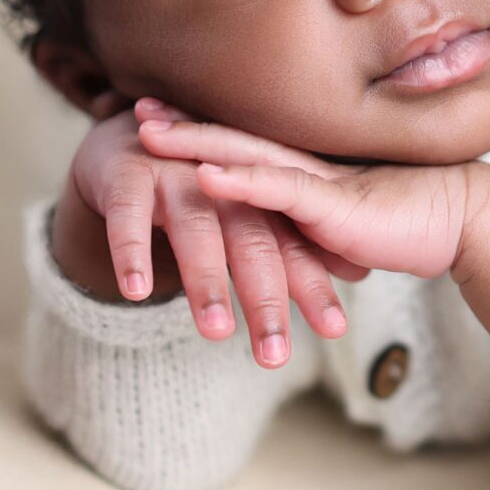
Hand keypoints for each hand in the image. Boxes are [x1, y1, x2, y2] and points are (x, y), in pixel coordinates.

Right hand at [62, 103, 367, 364]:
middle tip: (275, 355)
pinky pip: (128, 215)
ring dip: (208, 281)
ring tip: (217, 331)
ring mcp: (175, 177)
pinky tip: (136, 291)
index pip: (291, 248)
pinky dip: (131, 251)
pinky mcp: (127, 175)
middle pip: (252, 244)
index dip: (312, 286)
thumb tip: (362, 271)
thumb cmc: (200, 186)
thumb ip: (293, 247)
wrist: (129, 134)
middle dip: (266, 300)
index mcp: (257, 199)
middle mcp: (224, 188)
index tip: (336, 329)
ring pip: (196, 231)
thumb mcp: (247, 215)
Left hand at [133, 101, 489, 281]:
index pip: (245, 142)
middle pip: (233, 137)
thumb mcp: (347, 226)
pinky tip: (206, 176)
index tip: (158, 113)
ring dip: (195, 144)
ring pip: (245, 155)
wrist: (463, 219)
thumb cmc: (412, 222)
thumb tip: (291, 243)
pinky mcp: (332, 207)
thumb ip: (315, 227)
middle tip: (131, 107)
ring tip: (148, 135)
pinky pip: (279, 192)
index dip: (201, 126)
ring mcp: (318, 182)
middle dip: (181, 125)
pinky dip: (240, 182)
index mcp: (309, 170)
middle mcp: (308, 166)